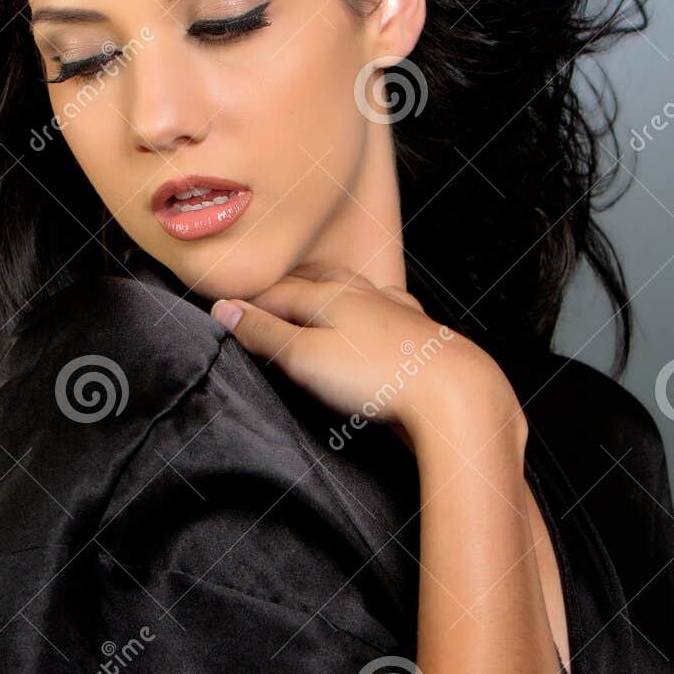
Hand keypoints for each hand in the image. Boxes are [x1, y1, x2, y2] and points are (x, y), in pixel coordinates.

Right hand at [209, 264, 519, 442]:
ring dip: (327, 289)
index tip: (221, 310)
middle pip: (314, 281)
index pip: (275, 293)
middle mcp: (362, 293)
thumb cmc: (377, 376)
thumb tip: (224, 309)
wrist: (452, 392)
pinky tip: (376, 308)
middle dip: (285, 288)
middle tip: (261, 298)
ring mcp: (394, 309)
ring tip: (311, 292)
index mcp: (329, 295)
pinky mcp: (418, 332)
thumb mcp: (306, 358)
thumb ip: (265, 334)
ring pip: (352, 287)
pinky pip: (386, 305)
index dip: (247, 303)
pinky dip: (369, 303)